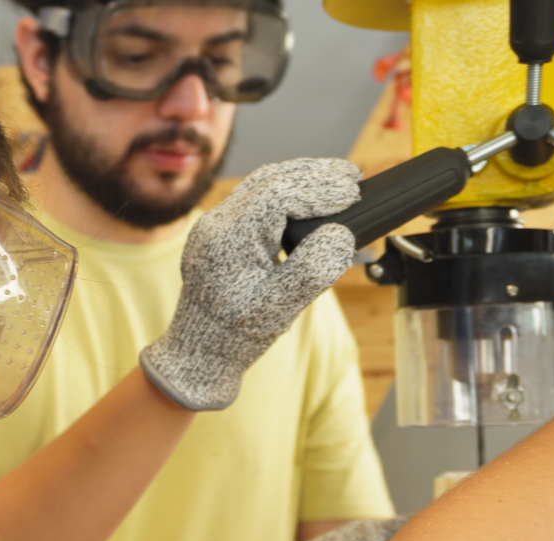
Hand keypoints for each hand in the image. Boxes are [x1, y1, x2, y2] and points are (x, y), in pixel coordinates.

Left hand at [140, 158, 359, 409]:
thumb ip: (312, 270)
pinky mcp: (221, 233)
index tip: (353, 192)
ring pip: (261, 184)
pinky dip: (285, 193)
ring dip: (300, 178)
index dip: (319, 189)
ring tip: (338, 180)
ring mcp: (215, 226)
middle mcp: (215, 224)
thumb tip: (340, 235)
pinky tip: (309, 199)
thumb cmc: (236, 335)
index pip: (277, 194)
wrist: (199, 352)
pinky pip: (254, 199)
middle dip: (314, 174)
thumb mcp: (280, 308)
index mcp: (227, 238)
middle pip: (268, 179)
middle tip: (353, 175)